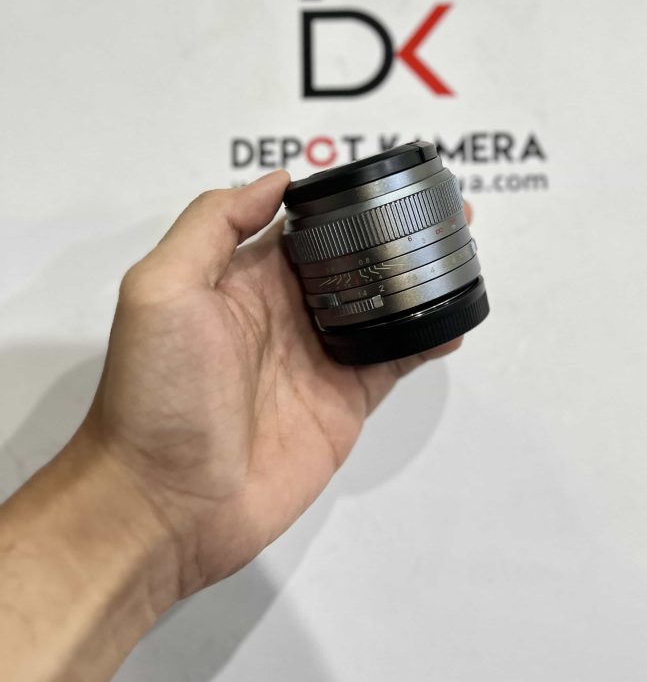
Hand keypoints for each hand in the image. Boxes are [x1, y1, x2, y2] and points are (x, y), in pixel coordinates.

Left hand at [81, 170, 463, 606]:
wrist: (166, 503)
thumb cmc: (153, 397)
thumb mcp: (161, 290)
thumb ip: (213, 225)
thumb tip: (275, 181)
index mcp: (241, 279)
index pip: (302, 226)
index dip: (342, 201)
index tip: (385, 178)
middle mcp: (283, 314)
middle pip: (351, 260)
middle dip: (392, 233)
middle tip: (439, 209)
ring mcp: (317, 359)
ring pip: (380, 305)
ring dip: (417, 279)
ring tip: (457, 251)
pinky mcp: (342, 403)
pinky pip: (393, 360)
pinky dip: (425, 338)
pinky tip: (453, 319)